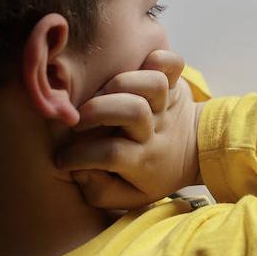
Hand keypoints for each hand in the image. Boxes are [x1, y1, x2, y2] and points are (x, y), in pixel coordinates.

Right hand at [57, 50, 203, 208]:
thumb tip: (77, 170)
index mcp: (144, 161)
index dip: (79, 156)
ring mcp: (167, 104)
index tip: (61, 159)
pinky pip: (173, 64)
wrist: (195, 152)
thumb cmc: (151, 174)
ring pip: (153, 84)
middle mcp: (157, 130)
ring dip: (123, 83)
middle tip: (78, 120)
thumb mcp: (128, 196)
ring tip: (104, 93)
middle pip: (134, 111)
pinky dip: (158, 59)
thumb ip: (100, 190)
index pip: (111, 155)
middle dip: (98, 110)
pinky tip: (139, 66)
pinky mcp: (175, 84)